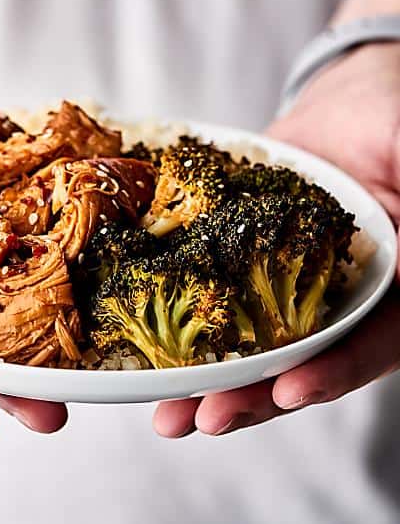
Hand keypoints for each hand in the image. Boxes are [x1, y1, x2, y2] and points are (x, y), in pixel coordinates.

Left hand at [154, 42, 399, 437]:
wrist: (343, 104)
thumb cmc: (390, 113)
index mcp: (393, 285)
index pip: (374, 340)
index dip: (337, 369)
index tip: (290, 391)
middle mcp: (341, 300)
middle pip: (304, 361)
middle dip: (255, 395)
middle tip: (204, 419)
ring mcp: (291, 290)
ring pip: (256, 348)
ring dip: (214, 384)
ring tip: (169, 414)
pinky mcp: (246, 270)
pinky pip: (217, 304)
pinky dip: (185, 332)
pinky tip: (148, 356)